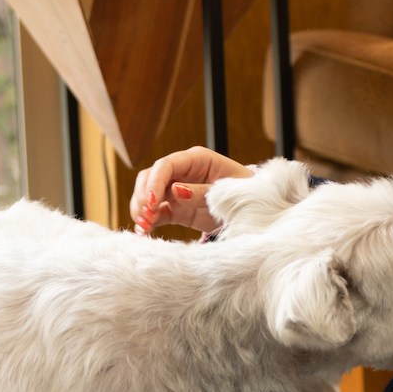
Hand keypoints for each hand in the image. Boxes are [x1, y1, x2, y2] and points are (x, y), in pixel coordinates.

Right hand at [130, 147, 252, 234]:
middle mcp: (182, 172)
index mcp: (197, 159)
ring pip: (147, 194)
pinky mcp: (175, 208)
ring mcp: (176, 190)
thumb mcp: (226, 193)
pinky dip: (148, 221)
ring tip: (144, 227)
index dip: (154, 182)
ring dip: (141, 210)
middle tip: (145, 216)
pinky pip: (156, 212)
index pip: (166, 165)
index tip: (151, 202)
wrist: (251, 211)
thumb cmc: (243, 194)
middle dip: (142, 196)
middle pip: (150, 177)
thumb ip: (201, 192)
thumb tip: (175, 190)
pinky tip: (144, 232)